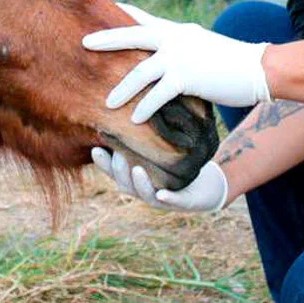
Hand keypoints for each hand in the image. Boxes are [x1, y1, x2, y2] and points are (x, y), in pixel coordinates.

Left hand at [83, 3, 270, 122]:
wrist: (258, 68)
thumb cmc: (230, 62)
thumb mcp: (201, 47)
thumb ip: (180, 48)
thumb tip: (163, 57)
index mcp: (176, 31)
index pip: (141, 18)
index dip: (120, 13)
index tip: (98, 8)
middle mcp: (174, 39)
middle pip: (131, 35)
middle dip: (106, 40)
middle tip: (83, 44)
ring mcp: (180, 56)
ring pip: (140, 71)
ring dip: (122, 89)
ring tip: (107, 103)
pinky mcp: (187, 77)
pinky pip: (158, 94)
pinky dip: (145, 108)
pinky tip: (135, 120)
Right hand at [91, 147, 228, 211]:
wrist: (206, 183)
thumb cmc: (177, 161)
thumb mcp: (158, 145)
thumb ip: (144, 134)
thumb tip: (130, 102)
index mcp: (136, 176)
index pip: (113, 171)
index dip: (103, 163)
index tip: (96, 150)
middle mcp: (144, 189)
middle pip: (124, 184)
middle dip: (119, 171)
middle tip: (118, 155)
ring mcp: (162, 198)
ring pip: (145, 194)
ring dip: (139, 184)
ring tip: (136, 170)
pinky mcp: (182, 202)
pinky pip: (174, 202)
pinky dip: (166, 199)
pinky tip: (162, 194)